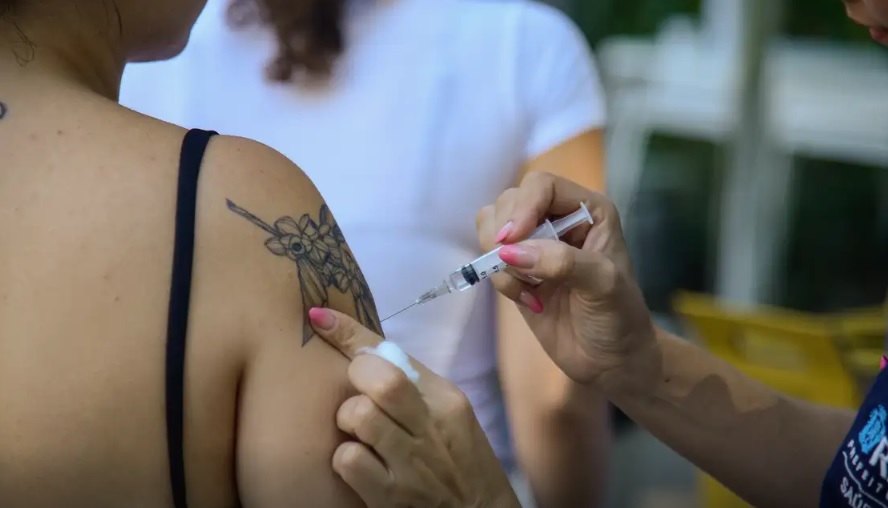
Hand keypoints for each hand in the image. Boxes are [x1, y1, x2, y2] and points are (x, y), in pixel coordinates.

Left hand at [307, 307, 520, 507]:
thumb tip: (362, 350)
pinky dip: (346, 458)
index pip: (395, 354)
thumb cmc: (460, 462)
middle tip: (357, 392)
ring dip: (348, 420)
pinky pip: (347, 459)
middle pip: (379, 380)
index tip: (320, 317)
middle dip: (355, 378)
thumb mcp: (449, 416)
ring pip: (357, 415)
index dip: (351, 334)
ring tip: (359, 431)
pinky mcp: (391, 497)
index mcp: (446, 400)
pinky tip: (360, 464)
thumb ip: (413, 386)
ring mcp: (412, 464)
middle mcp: (432, 427)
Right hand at [476, 172, 655, 385]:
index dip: (523, 207)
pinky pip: (490, 260)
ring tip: (527, 286)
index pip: (542, 186)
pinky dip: (500, 279)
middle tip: (518, 268)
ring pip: (493, 226)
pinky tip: (528, 300)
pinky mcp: (519, 271)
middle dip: (505, 234)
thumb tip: (509, 252)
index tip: (512, 240)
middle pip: (510, 201)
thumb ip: (561, 262)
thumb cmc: (620, 318)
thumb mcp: (603, 285)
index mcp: (589, 210)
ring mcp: (536, 245)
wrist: (612, 361)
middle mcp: (560, 220)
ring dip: (498, 257)